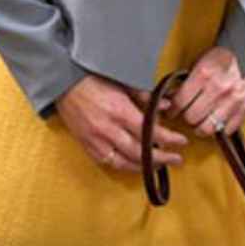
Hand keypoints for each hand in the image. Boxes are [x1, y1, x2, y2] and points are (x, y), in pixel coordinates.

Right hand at [55, 74, 187, 171]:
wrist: (63, 82)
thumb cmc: (93, 79)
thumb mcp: (123, 83)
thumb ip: (145, 96)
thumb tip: (166, 107)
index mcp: (120, 111)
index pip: (150, 132)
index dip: (169, 139)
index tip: (182, 142)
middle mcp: (108, 129)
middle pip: (140, 152)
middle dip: (161, 158)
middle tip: (177, 159)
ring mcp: (95, 139)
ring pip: (123, 161)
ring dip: (144, 166)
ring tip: (159, 166)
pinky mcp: (85, 144)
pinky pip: (106, 162)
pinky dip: (123, 166)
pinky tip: (134, 165)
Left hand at [169, 47, 244, 136]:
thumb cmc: (230, 57)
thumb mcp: (205, 60)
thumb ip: (190, 79)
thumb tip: (173, 96)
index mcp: (204, 74)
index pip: (180, 101)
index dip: (173, 109)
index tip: (172, 111)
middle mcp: (218, 89)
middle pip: (192, 117)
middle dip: (188, 117)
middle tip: (189, 115)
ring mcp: (233, 100)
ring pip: (208, 128)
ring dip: (202, 128)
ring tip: (201, 123)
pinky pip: (227, 129)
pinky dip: (220, 128)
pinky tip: (218, 122)